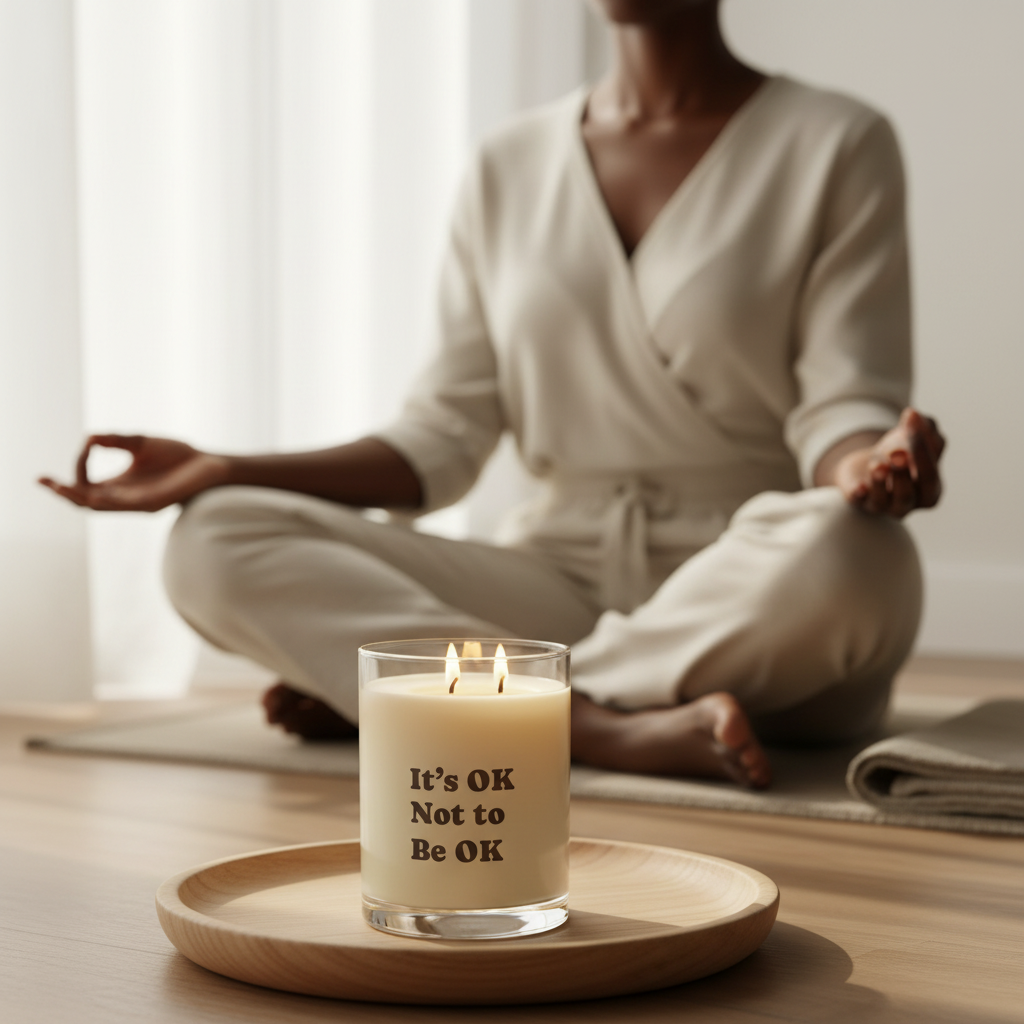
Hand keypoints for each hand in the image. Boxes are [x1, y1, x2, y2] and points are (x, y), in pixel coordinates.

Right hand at [39, 434, 229, 511]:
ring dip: (78, 497)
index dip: (76, 470)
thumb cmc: (178, 455)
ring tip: (60, 487)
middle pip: (85, 501)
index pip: (85, 486)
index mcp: (120, 484)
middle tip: (44, 481)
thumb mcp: (140, 443)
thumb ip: (114, 440)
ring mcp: (137, 503)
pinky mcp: (152, 505)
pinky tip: (92, 491)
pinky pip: (123, 506)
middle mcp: (124, 497)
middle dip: (63, 492)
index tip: (85, 446)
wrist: (209, 464)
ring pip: (99, 507)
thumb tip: (89, 438)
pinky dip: (105, 499)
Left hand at [834, 409, 944, 517]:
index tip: (912, 423)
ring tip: (877, 465)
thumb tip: (914, 415)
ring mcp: (880, 505)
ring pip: (881, 501)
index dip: (923, 451)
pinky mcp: (856, 500)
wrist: (870, 464)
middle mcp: (906, 504)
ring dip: (879, 481)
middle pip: (906, 494)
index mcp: (929, 491)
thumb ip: (925, 426)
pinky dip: (858, 494)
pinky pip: (857, 501)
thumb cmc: (901, 453)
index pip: (929, 475)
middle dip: (902, 473)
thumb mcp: (915, 436)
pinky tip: (859, 487)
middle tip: (897, 453)